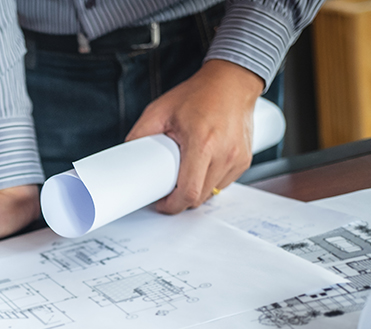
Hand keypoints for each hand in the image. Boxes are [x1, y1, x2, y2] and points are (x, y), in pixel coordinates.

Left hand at [125, 59, 263, 213]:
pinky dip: (209, 182)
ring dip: (195, 190)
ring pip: (211, 193)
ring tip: (185, 173)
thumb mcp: (160, 110)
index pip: (188, 192)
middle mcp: (224, 153)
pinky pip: (223, 184)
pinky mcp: (244, 161)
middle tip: (168, 187)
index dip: (172, 205)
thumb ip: (140, 134)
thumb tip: (126, 156)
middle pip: (198, 197)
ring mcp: (237, 158)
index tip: (161, 203)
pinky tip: (201, 167)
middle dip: (180, 199)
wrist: (232, 81)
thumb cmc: (198, 93)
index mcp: (202, 143)